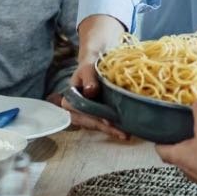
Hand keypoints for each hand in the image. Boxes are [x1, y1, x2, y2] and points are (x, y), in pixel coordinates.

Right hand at [57, 15, 131, 139]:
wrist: (98, 60)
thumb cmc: (90, 64)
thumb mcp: (88, 68)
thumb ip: (88, 79)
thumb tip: (90, 92)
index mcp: (70, 99)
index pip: (80, 113)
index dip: (93, 119)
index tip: (107, 121)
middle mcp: (77, 109)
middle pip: (90, 122)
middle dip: (106, 128)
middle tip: (122, 133)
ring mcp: (88, 112)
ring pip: (98, 124)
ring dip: (111, 130)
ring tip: (126, 134)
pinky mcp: (98, 113)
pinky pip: (105, 122)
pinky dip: (114, 126)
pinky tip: (125, 130)